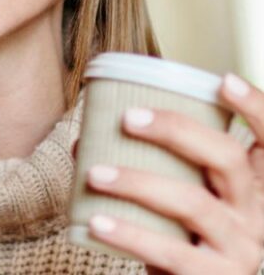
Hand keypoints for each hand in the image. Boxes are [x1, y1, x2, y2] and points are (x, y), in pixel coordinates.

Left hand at [85, 73, 263, 274]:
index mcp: (252, 185)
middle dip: (176, 129)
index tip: (224, 80)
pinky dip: (128, 234)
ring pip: (192, 202)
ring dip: (137, 182)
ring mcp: (240, 249)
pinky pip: (170, 251)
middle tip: (128, 117)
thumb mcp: (177, 196)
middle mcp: (256, 214)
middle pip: (227, 157)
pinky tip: (96, 221)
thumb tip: (83, 140)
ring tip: (94, 175)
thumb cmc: (182, 234)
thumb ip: (146, 164)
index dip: (256, 107)